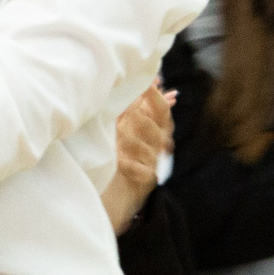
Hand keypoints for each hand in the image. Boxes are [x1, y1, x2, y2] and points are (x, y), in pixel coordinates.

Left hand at [100, 83, 175, 233]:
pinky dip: (132, 166)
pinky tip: (121, 162)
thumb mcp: (120, 127)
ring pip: (152, 149)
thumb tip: (136, 82)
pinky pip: (145, 172)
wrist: (111, 192)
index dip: (156, 98)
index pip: (162, 111)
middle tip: (130, 115)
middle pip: (161, 129)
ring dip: (133, 142)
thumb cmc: (115, 154)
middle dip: (145, 120)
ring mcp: (154, 164)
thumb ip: (128, 107)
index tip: (146, 84)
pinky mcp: (148, 182)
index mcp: (153, 130)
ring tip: (118, 138)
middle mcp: (157, 146)